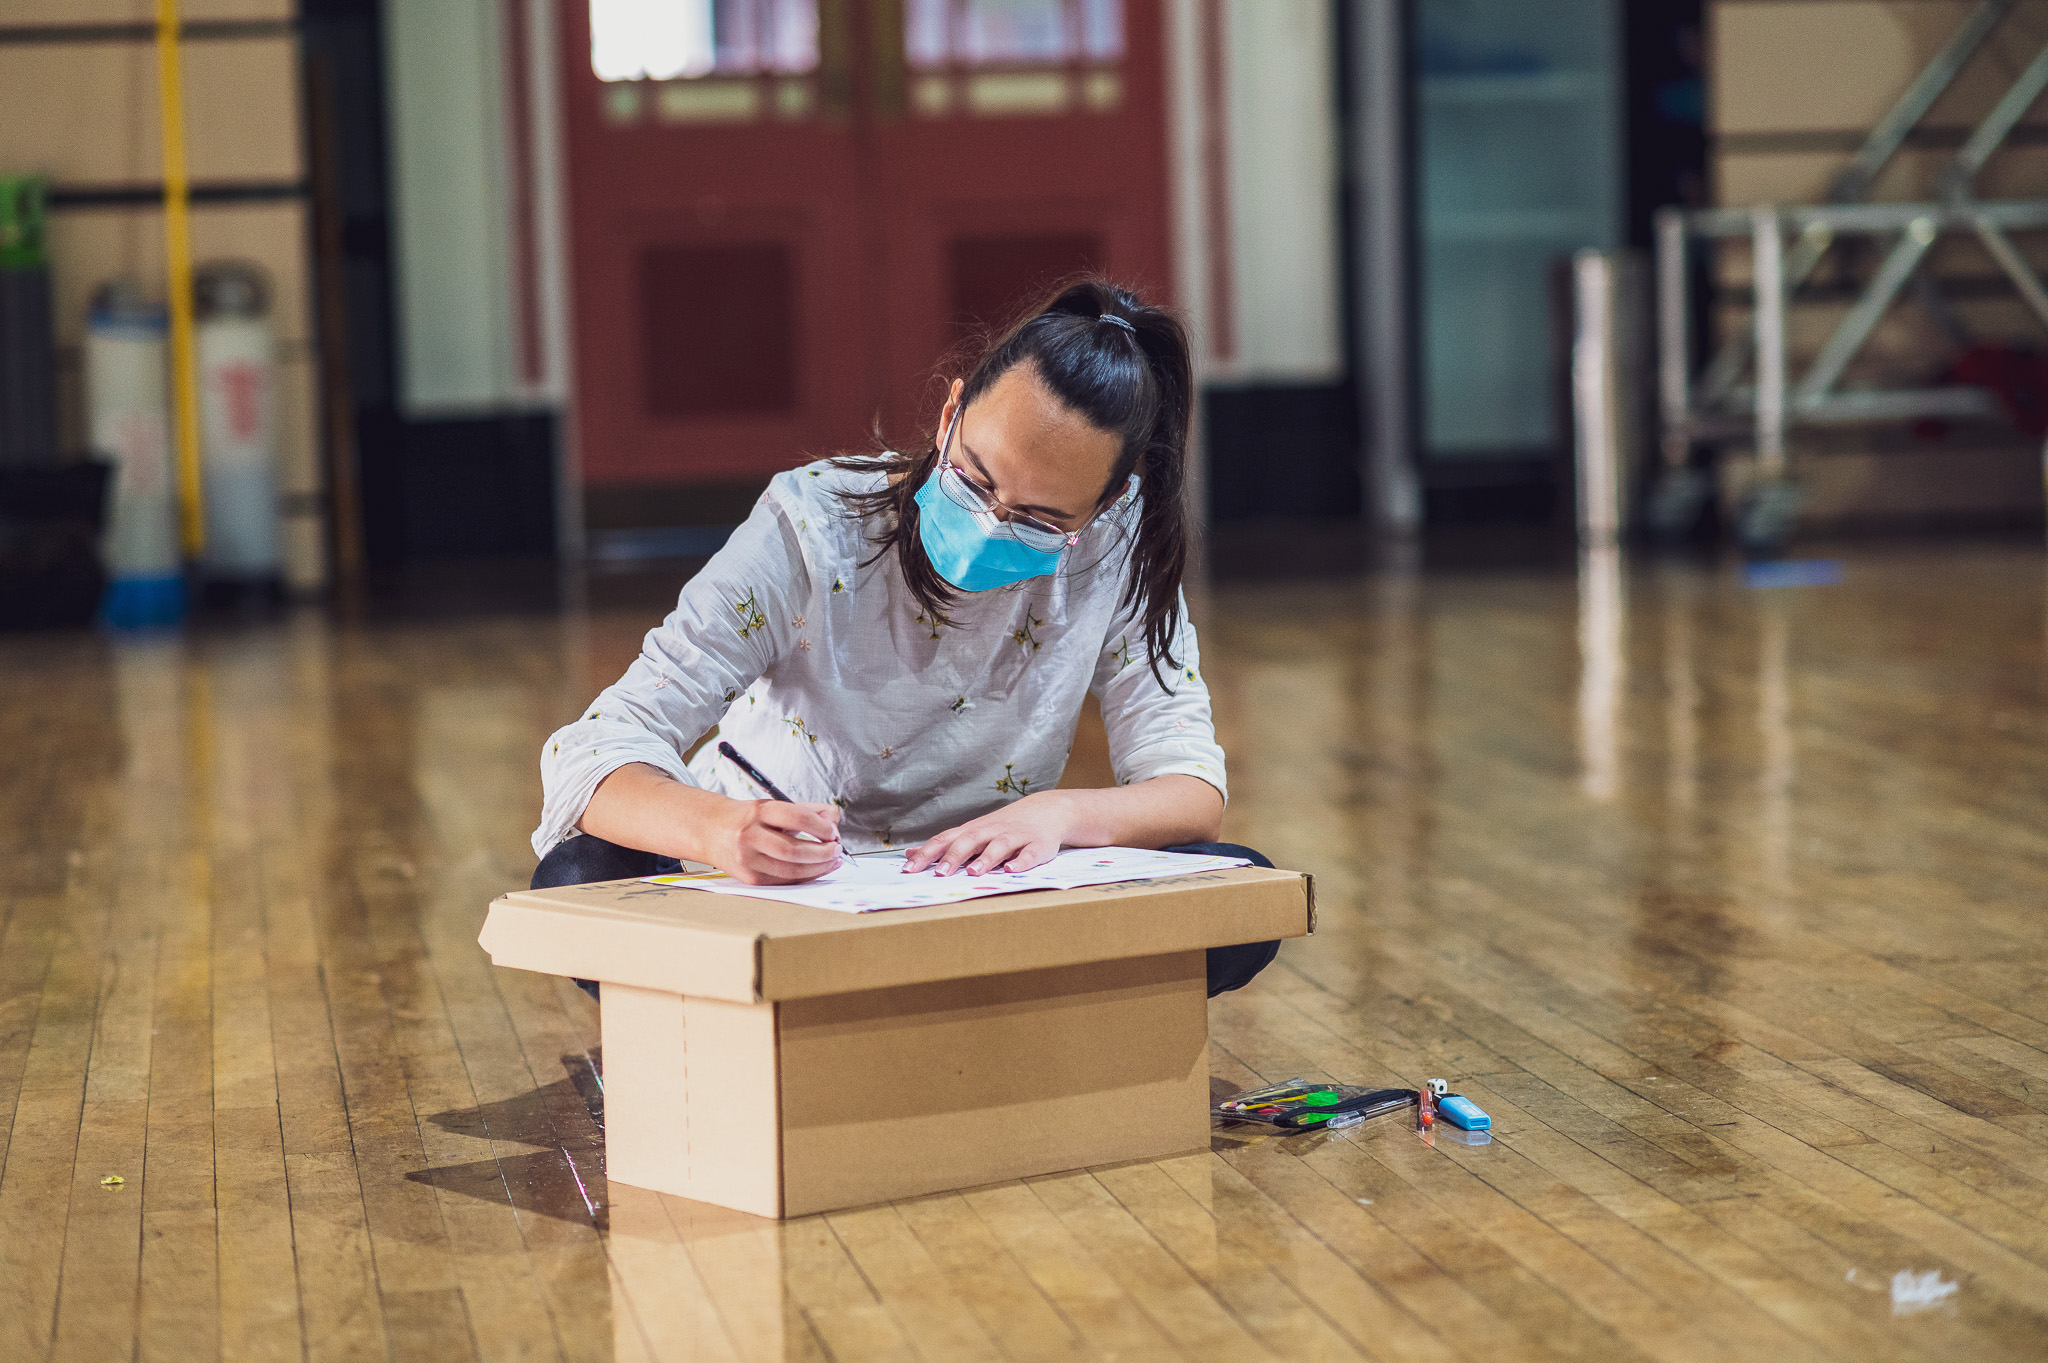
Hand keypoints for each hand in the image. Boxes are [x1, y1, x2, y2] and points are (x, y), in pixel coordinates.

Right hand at [712, 799, 842, 884]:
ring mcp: (747, 859)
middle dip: (823, 852)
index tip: (833, 831)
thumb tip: (834, 820)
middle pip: (794, 850)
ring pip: (791, 870)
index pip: (797, 817)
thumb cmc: (747, 818)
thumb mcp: (774, 805)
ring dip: (818, 868)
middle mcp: (749, 835)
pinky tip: (816, 870)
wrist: (711, 831)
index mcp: (758, 812)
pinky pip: (784, 881)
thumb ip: (807, 810)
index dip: (821, 827)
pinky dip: (805, 877)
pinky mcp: (749, 878)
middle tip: (837, 849)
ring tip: (832, 861)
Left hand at [905, 792, 1077, 875]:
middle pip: (970, 840)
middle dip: (954, 856)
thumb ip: (944, 845)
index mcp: (973, 831)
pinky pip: (1030, 854)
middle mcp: (991, 831)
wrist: (1046, 810)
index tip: (909, 869)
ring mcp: (1016, 837)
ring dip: (986, 859)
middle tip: (940, 873)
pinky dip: (1021, 861)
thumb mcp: (972, 833)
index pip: (945, 839)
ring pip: (999, 846)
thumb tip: (910, 854)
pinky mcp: (1038, 845)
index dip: (927, 853)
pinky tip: (1012, 870)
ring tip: (973, 872)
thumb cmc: (1003, 827)